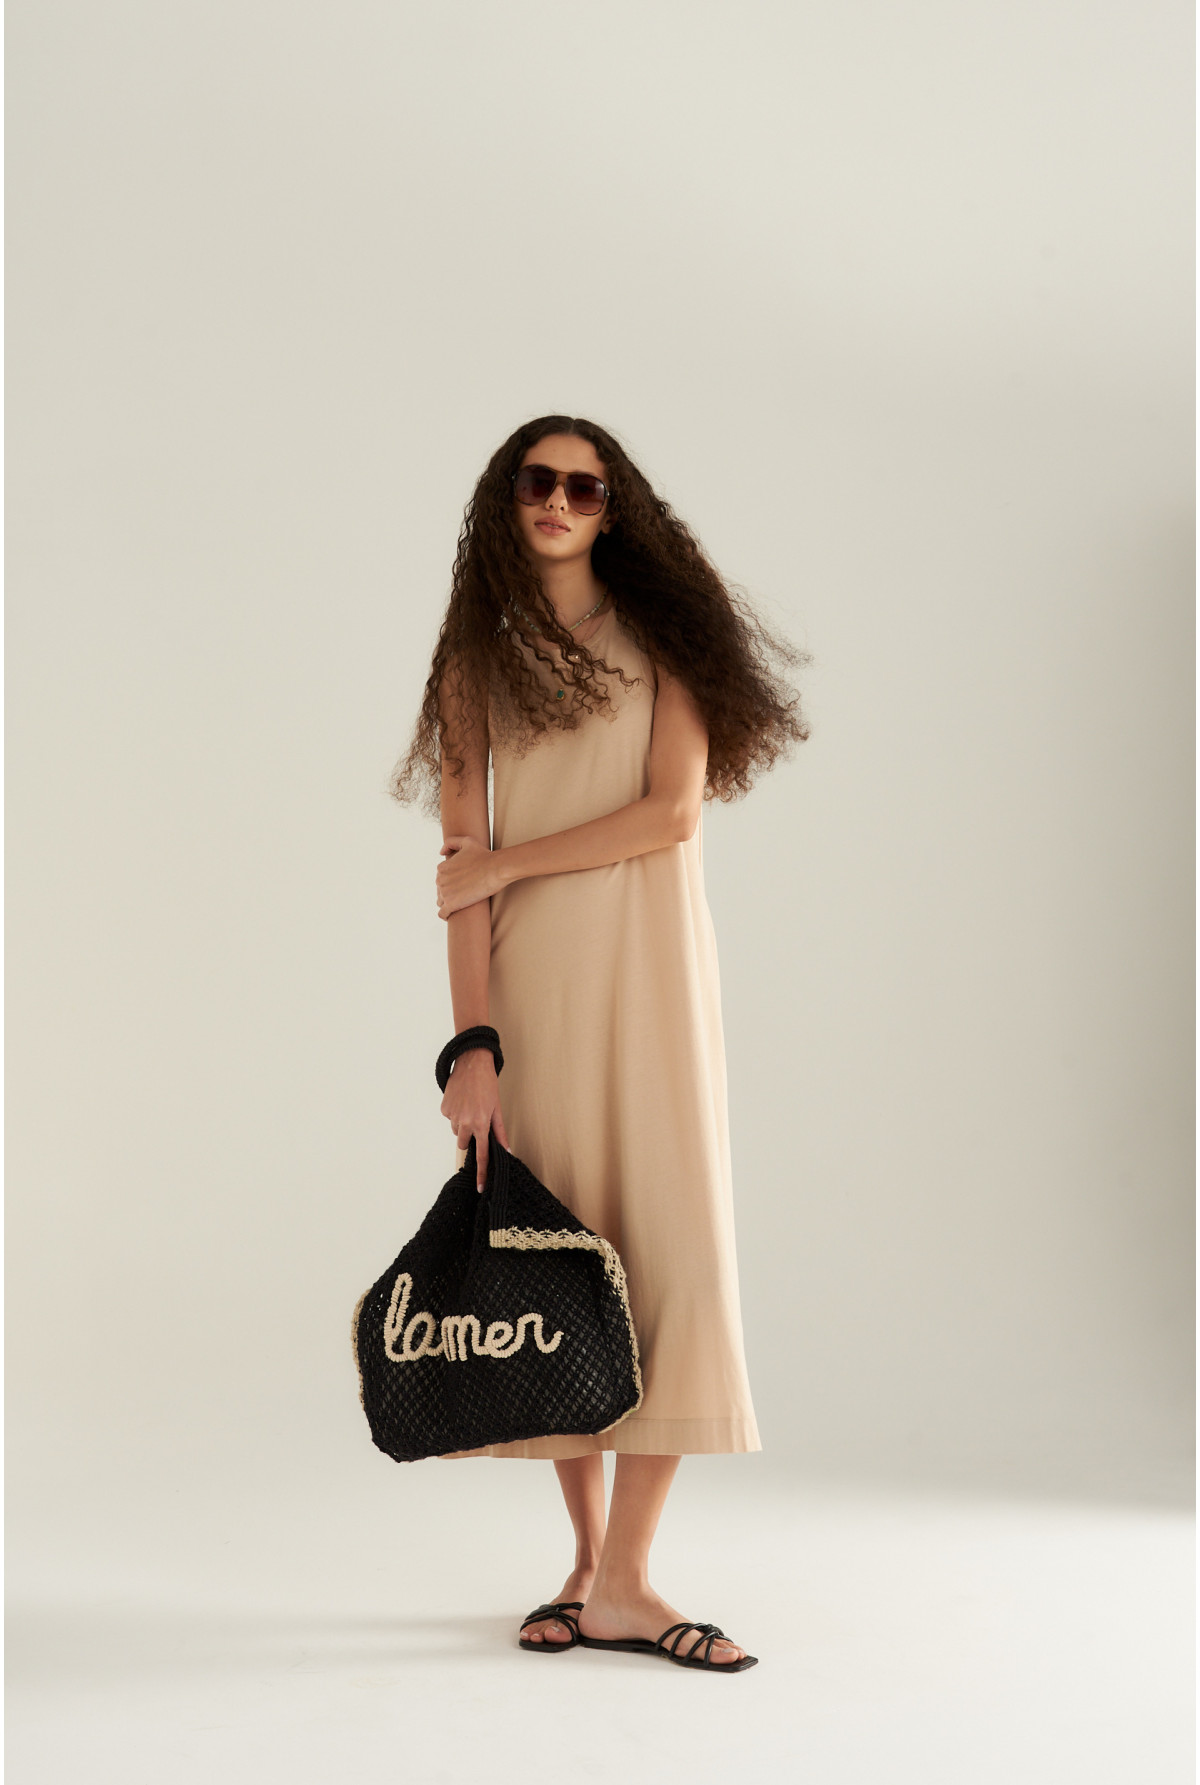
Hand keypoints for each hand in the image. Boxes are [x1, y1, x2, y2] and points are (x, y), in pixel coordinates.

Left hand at [436, 835, 501, 918]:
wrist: (496, 869)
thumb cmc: (484, 855)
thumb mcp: (467, 842)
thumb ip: (451, 843)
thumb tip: (440, 853)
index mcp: (442, 867)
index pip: (441, 878)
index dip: (451, 882)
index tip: (460, 884)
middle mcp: (440, 880)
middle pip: (440, 891)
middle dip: (450, 893)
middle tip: (464, 895)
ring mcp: (445, 893)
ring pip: (441, 902)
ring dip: (448, 904)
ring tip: (460, 905)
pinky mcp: (452, 904)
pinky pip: (442, 914)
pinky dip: (445, 915)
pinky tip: (452, 916)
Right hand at [439, 1050, 508, 1190]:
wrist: (472, 1063)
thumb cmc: (488, 1084)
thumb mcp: (497, 1108)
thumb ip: (500, 1131)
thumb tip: (506, 1150)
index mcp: (481, 1124)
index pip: (482, 1154)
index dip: (482, 1172)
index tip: (480, 1187)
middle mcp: (465, 1122)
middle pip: (464, 1143)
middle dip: (470, 1136)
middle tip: (476, 1120)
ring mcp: (452, 1116)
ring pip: (457, 1130)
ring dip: (463, 1124)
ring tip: (470, 1106)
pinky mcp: (444, 1108)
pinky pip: (450, 1118)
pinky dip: (455, 1113)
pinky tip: (461, 1100)